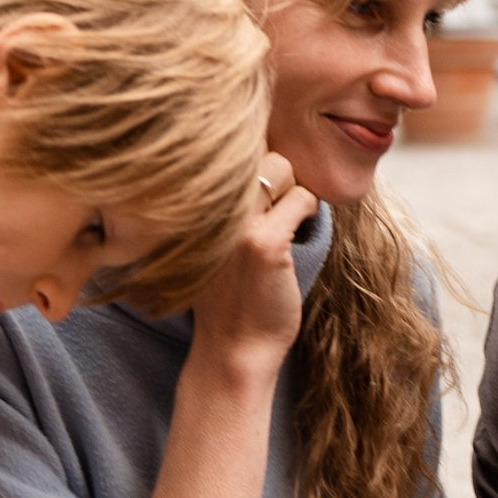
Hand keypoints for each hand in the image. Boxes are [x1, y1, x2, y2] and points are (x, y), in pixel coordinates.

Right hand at [186, 151, 323, 379]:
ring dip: (292, 191)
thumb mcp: (213, 240)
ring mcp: (234, 222)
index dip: (253, 161)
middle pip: (256, 149)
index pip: (228, 148)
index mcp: (188, 203)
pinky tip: (297, 236)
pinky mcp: (264, 241)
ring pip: (280, 166)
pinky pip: (303, 198)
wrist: (234, 349)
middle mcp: (205, 206)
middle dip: (276, 174)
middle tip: (276, 210)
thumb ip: (223, 200)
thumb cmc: (230, 294)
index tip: (262, 192)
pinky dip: (308, 211)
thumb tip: (262, 155)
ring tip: (284, 224)